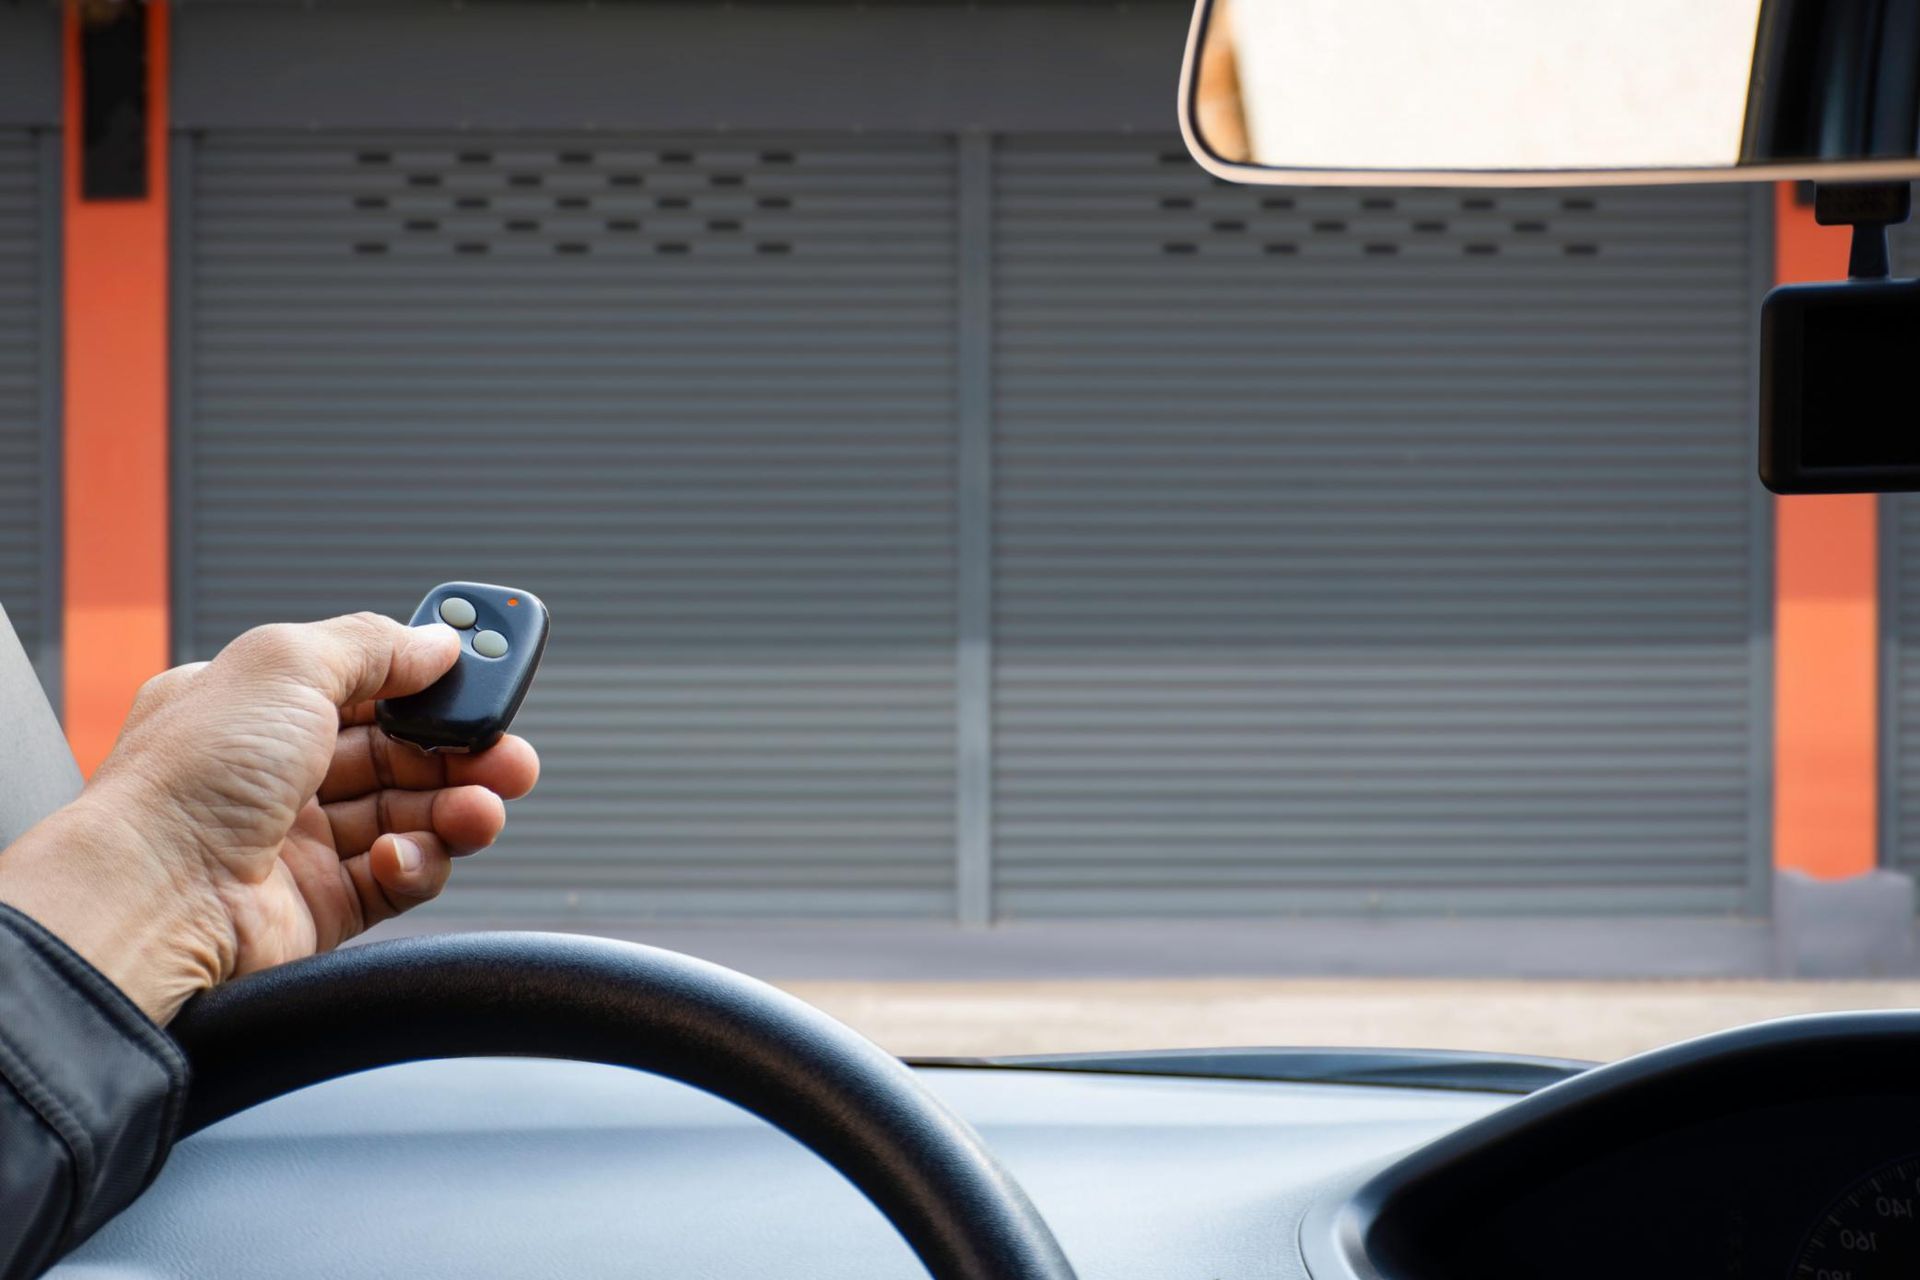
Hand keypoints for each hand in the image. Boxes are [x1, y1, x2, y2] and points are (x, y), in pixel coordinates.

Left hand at [0, 613, 539, 1023]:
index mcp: (254, 706)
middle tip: (508, 752)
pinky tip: (403, 854)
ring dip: (457, 807)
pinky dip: (417, 863)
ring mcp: (299, 842)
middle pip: (400, 753)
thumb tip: (436, 642)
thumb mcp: (287, 664)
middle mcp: (275, 773)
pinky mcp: (322, 906)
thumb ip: (374, 644)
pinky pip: (397, 877)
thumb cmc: (190, 780)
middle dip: (463, 750)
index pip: (364, 684)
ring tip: (484, 807)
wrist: (156, 900)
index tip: (480, 677)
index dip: (425, 681)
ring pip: (410, 815)